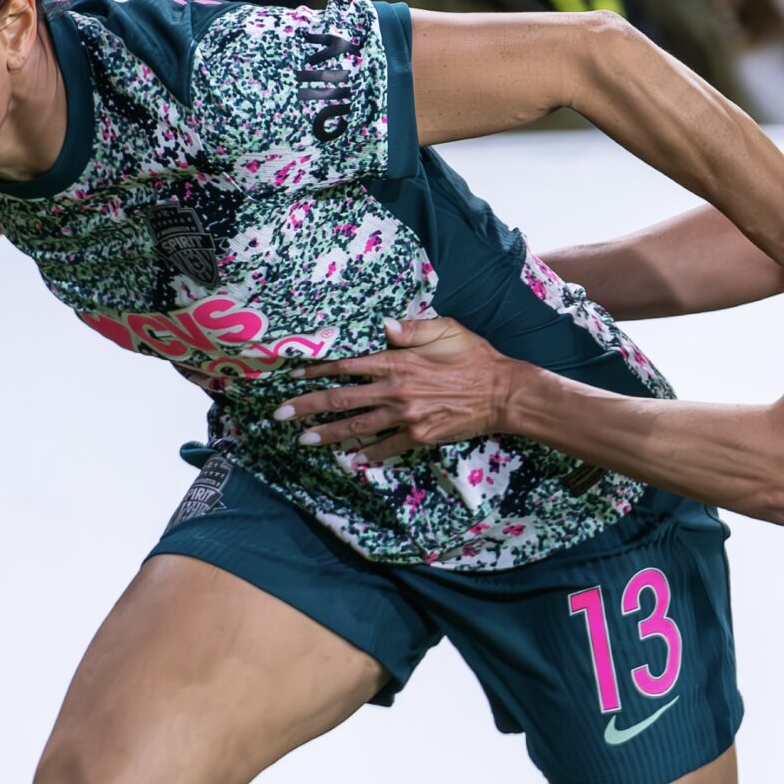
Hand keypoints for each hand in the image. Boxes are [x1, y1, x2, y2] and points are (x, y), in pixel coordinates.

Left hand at [269, 317, 517, 452]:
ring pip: (357, 427)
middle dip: (307, 407)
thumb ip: (410, 328)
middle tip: (280, 416)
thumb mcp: (446, 330)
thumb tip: (381, 325)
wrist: (503, 394)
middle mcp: (396, 391)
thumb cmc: (476, 357)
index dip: (317, 372)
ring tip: (304, 440)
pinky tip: (352, 458)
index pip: (347, 367)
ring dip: (327, 434)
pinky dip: (369, 453)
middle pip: (341, 400)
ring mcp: (406, 417)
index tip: (293, 377)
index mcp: (398, 362)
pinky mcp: (419, 436)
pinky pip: (387, 447)